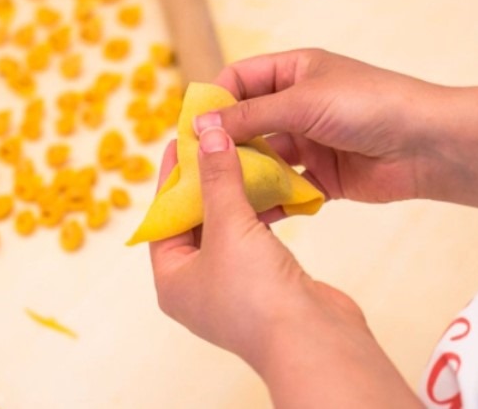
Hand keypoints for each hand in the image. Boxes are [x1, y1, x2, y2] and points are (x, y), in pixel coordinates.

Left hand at [150, 130, 419, 406]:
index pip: (163, 218)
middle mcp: (197, 285)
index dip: (172, 178)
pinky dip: (256, 212)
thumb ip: (218, 180)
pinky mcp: (264, 283)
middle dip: (203, 182)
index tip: (182, 142)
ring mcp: (232, 286)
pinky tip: (264, 184)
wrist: (314, 341)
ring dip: (232, 194)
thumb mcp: (229, 227)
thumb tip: (209, 135)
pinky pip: (252, 237)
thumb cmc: (255, 293)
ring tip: (237, 154)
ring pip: (225, 228)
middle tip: (211, 142)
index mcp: (172, 280)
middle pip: (193, 221)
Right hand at [195, 48, 437, 203]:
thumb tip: (200, 124)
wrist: (428, 145)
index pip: (239, 80)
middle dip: (224, 143)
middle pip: (247, 122)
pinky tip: (251, 211)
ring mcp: (309, 141)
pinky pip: (287, 186)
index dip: (214, 100)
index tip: (192, 127)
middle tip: (197, 167)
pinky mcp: (321, 175)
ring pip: (264, 157)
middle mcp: (297, 105)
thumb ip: (250, 116)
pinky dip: (271, 198)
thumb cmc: (368, 105)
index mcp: (293, 72)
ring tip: (218, 193)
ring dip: (245, 173)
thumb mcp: (302, 102)